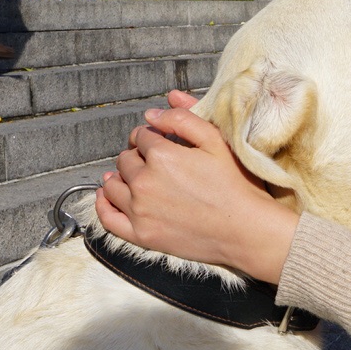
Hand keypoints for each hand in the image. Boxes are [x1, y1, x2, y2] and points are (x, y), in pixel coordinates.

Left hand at [95, 90, 297, 283]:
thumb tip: (151, 114)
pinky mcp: (141, 235)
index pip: (141, 136)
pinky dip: (103, 204)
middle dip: (137, 155)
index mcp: (162, 155)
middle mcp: (144, 182)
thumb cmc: (236, 185)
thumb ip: (182, 120)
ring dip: (119, 176)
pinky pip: (108, 218)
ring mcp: (140, 210)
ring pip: (112, 184)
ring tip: (131, 177)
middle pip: (125, 159)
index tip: (158, 141)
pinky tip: (107, 195)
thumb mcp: (216, 141)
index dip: (150, 135)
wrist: (246, 230)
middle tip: (153, 161)